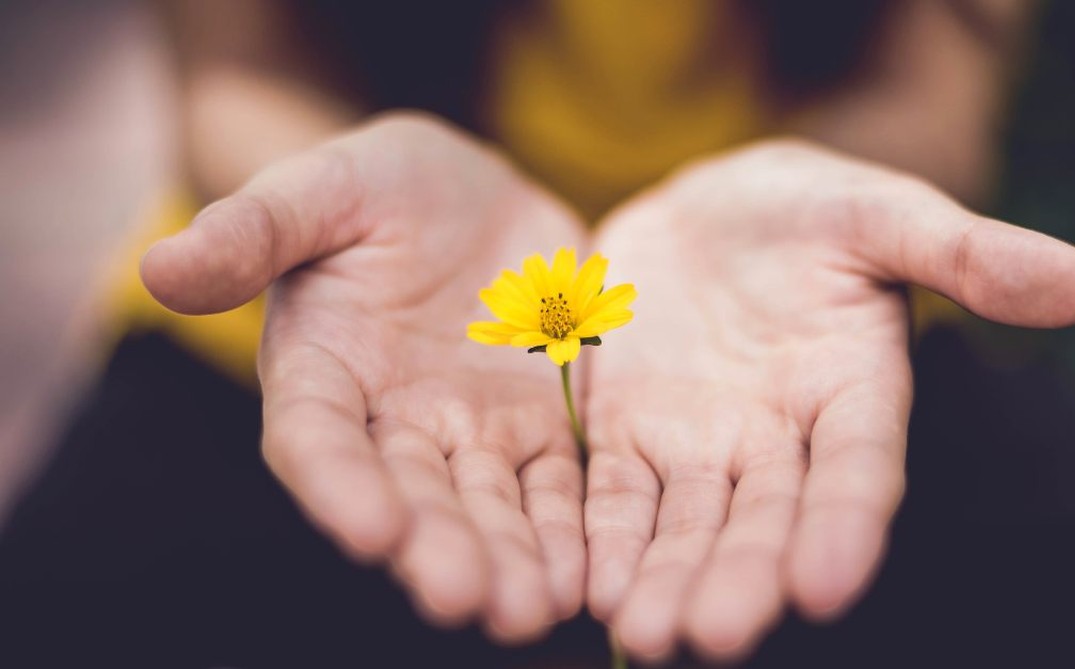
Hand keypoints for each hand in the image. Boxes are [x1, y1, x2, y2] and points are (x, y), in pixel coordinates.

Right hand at [141, 113, 587, 642]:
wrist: (470, 194)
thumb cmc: (377, 186)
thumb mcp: (320, 187)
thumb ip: (254, 229)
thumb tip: (159, 266)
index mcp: (322, 370)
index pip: (319, 440)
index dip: (339, 486)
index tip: (372, 531)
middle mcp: (392, 421)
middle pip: (411, 495)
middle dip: (437, 548)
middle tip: (466, 599)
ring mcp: (470, 431)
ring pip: (488, 506)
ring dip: (509, 560)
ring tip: (531, 610)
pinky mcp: (539, 427)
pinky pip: (556, 486)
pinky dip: (568, 531)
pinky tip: (587, 577)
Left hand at [583, 139, 1074, 661]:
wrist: (706, 210)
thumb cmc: (809, 210)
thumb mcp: (882, 213)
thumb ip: (968, 252)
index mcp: (854, 392)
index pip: (858, 470)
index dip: (846, 525)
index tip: (826, 585)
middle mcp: (780, 439)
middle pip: (765, 519)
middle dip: (742, 577)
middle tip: (714, 635)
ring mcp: (700, 444)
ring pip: (686, 524)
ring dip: (667, 578)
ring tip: (645, 632)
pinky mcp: (627, 434)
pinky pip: (613, 495)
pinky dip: (602, 538)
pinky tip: (588, 586)